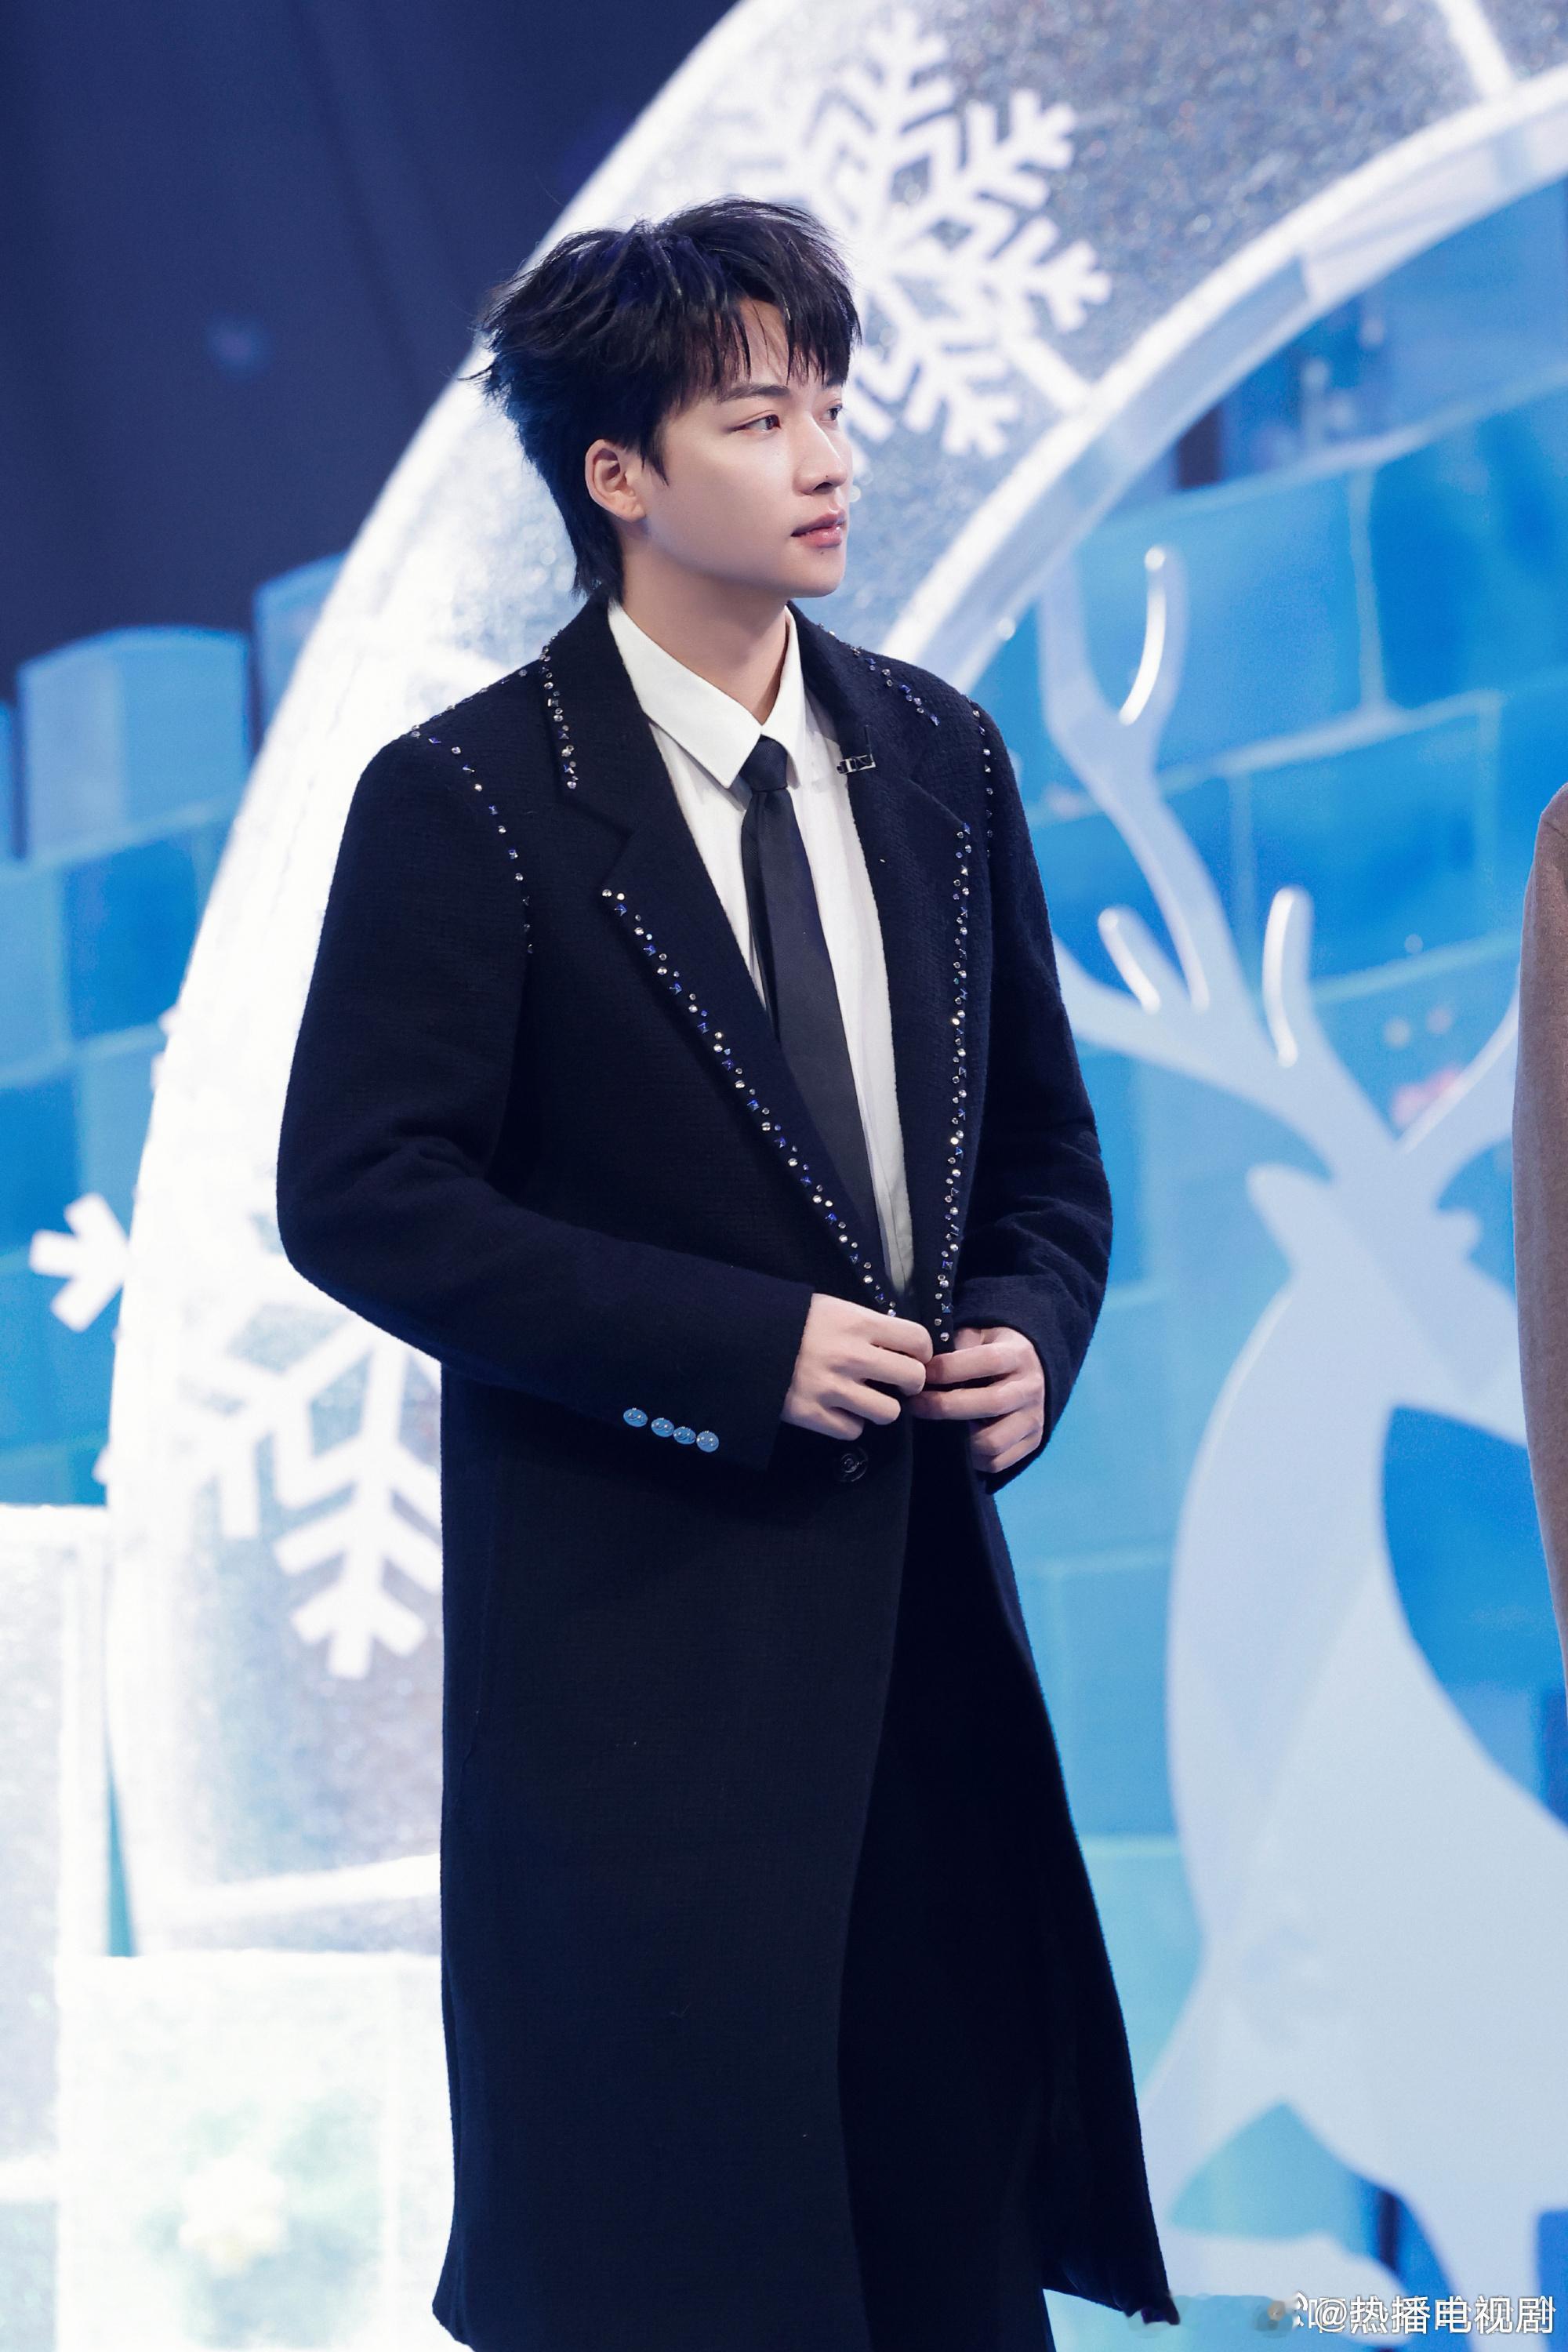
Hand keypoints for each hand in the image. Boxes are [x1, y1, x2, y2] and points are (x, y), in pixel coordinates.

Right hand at [782, 1295, 931, 1439]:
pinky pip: (852, 1430)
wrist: (739, 1338)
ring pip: (888, 1412)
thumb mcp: (831, 1308)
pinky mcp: (813, 1414)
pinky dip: (849, 1423)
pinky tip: (838, 1409)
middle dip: (910, 1383)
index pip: (917, 1340)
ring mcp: (833, 1389)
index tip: (915, 1356)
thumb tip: (896, 1344)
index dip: (922, 1351)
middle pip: (912, 1379)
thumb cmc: (788, 1318)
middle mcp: (852, 1356)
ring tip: (865, 1397)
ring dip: (880, 1407)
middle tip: (896, 1382)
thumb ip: (865, 1325)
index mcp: (859, 1323)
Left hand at [907, 1322, 1045, 1476]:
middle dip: (945, 1407)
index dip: (949, 1369)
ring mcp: (1034, 1419)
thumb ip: (956, 1346)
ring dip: (957, 1439)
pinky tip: (955, 1442)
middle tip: (915, 1405)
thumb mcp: (979, 1336)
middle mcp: (1031, 1388)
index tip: (921, 1374)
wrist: (1032, 1371)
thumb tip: (922, 1365)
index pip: (987, 1361)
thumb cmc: (992, 1352)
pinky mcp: (1033, 1442)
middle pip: (991, 1404)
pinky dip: (971, 1458)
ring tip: (935, 1427)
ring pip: (993, 1441)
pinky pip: (997, 1462)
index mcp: (1018, 1355)